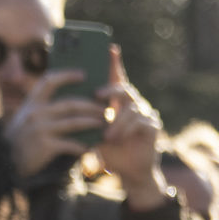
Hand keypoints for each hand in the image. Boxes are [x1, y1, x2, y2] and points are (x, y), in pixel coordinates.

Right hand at [4, 68, 106, 179]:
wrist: (6, 161)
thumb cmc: (23, 139)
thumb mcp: (28, 118)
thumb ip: (44, 109)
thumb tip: (75, 102)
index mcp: (31, 103)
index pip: (49, 81)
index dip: (66, 75)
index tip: (83, 74)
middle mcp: (35, 113)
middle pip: (71, 104)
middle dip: (92, 106)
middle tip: (106, 108)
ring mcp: (40, 129)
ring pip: (75, 122)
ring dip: (93, 123)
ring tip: (105, 124)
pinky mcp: (45, 146)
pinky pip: (71, 144)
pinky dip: (83, 146)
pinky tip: (91, 148)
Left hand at [93, 48, 171, 208]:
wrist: (128, 172)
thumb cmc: (109, 149)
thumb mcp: (92, 129)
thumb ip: (86, 113)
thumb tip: (64, 99)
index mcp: (119, 101)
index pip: (117, 78)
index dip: (114, 63)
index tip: (109, 47)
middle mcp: (134, 104)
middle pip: (125, 88)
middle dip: (110, 90)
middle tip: (96, 95)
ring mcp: (146, 115)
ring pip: (132, 107)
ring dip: (116, 120)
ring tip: (106, 134)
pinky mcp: (153, 128)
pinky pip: (140, 122)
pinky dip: (126, 129)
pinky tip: (117, 138)